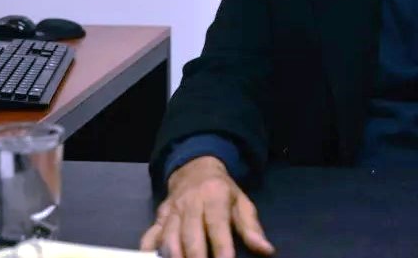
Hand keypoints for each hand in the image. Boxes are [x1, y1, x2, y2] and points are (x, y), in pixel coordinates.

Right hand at [140, 156, 274, 257]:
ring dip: (174, 257)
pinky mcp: (158, 217)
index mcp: (214, 197)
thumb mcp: (242, 202)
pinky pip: (150, 235)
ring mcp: (172, 211)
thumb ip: (252, 228)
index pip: (217, 226)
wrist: (194, 168)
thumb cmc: (222, 191)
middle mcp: (190, 203)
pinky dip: (150, 250)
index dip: (222, 248)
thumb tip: (267, 251)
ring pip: (169, 237)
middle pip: (190, 235)